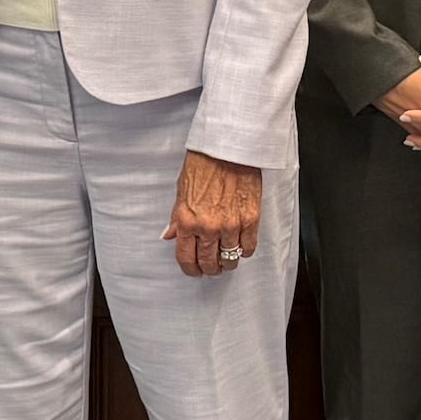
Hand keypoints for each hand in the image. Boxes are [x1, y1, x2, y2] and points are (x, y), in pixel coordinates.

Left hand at [168, 152, 265, 277]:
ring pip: (229, 259)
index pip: (186, 258)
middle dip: (209, 268)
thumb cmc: (204, 163)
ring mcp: (230, 225)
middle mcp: (207, 227)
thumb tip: (170, 235)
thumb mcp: (181, 191)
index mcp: (187, 221)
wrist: (227, 148)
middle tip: (211, 266)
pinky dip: (244, 250)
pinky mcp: (250, 220)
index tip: (194, 271)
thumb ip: (176, 217)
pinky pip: (248, 247)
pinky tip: (240, 246)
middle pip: (208, 262)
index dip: (190, 269)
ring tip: (226, 258)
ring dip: (227, 262)